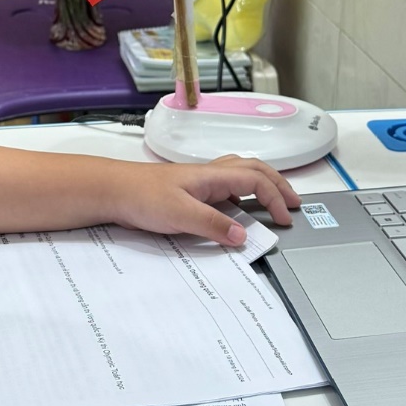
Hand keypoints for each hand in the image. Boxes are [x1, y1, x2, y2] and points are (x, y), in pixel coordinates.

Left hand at [109, 155, 298, 245]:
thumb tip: (242, 235)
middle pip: (253, 169)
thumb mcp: (179, 214)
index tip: (286, 218)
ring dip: (261, 183)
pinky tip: (237, 207)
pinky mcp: (188, 191)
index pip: (256, 180)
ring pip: (239, 173)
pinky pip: (224, 185)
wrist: (112, 190)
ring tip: (273, 200)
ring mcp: (199, 181)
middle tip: (294, 202)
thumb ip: (212, 225)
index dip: (275, 198)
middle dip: (277, 184)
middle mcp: (209, 174)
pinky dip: (241, 192)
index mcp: (212, 176)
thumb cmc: (141, 196)